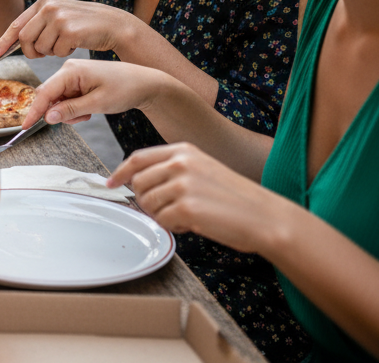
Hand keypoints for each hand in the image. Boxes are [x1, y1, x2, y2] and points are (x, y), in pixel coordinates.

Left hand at [0, 0, 141, 58]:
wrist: (112, 24)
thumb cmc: (83, 24)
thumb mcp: (57, 16)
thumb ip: (38, 24)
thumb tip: (14, 42)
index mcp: (42, 2)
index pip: (16, 24)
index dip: (4, 41)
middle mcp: (48, 7)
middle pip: (25, 39)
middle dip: (31, 52)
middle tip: (42, 54)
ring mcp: (58, 18)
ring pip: (40, 48)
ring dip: (50, 52)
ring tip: (64, 43)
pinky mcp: (69, 30)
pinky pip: (56, 52)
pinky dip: (63, 53)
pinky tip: (75, 43)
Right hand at [23, 59, 174, 128]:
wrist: (145, 83)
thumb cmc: (125, 89)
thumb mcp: (97, 103)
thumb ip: (70, 110)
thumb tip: (48, 117)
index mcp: (71, 71)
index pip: (44, 92)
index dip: (34, 111)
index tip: (25, 126)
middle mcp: (68, 69)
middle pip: (50, 96)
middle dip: (60, 112)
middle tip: (82, 118)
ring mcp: (73, 74)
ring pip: (58, 100)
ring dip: (69, 112)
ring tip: (89, 113)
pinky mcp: (78, 80)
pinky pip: (67, 98)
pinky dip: (75, 108)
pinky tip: (90, 108)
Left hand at [106, 143, 287, 253]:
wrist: (266, 217)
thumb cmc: (236, 198)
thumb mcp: (203, 169)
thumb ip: (172, 170)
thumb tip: (139, 183)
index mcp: (183, 151)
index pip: (138, 158)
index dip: (120, 172)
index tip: (111, 183)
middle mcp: (180, 163)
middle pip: (138, 184)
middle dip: (146, 200)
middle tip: (169, 210)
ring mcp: (182, 185)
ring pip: (147, 204)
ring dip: (162, 215)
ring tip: (190, 216)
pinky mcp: (186, 208)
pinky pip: (162, 221)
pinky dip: (175, 227)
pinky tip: (196, 224)